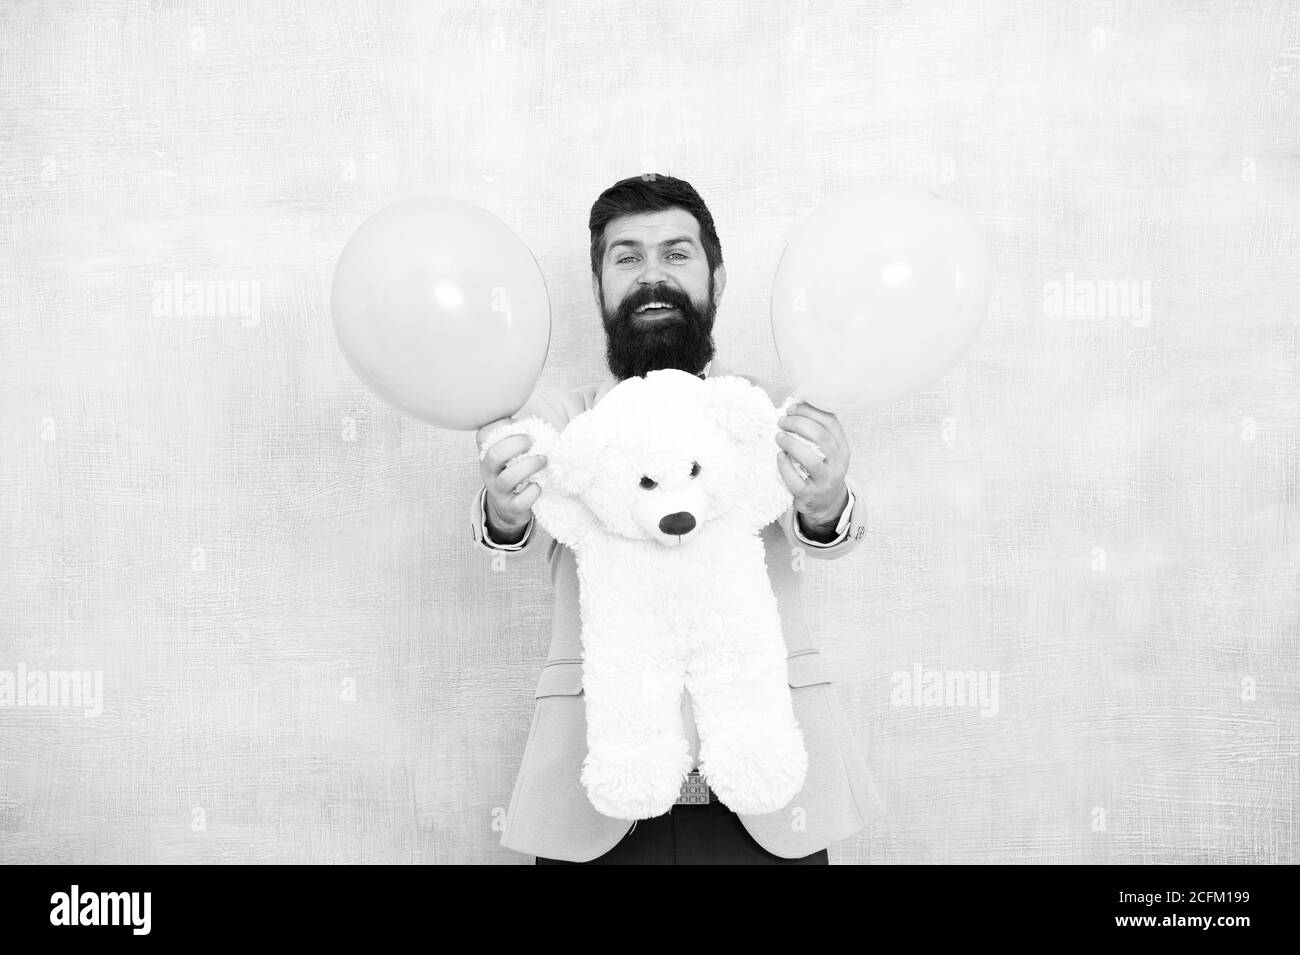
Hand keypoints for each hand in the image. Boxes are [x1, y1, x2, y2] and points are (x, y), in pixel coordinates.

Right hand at [476, 418, 546, 540]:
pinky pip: (520, 501)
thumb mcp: (509, 453)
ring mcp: (499, 491)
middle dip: (517, 445)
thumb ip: (516, 436)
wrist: (507, 507)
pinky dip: (532, 492)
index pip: (483, 435)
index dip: (502, 425)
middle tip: (533, 442)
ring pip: (507, 478)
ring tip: (543, 460)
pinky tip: (538, 486)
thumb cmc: (512, 472)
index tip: (518, 425)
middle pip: (494, 455)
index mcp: (488, 453)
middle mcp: (489, 472)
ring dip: (529, 466)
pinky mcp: (511, 507)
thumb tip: (535, 424)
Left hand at [775, 400, 849, 534]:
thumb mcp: (827, 450)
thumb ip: (816, 430)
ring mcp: (825, 480)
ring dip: (791, 444)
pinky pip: (796, 480)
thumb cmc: (821, 468)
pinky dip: (785, 466)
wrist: (825, 503)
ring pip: (811, 459)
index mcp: (842, 447)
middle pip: (820, 436)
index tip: (791, 408)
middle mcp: (838, 463)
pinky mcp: (810, 495)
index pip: (830, 421)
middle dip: (798, 424)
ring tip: (778, 437)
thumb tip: (795, 404)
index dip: (809, 411)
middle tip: (781, 422)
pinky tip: (779, 457)